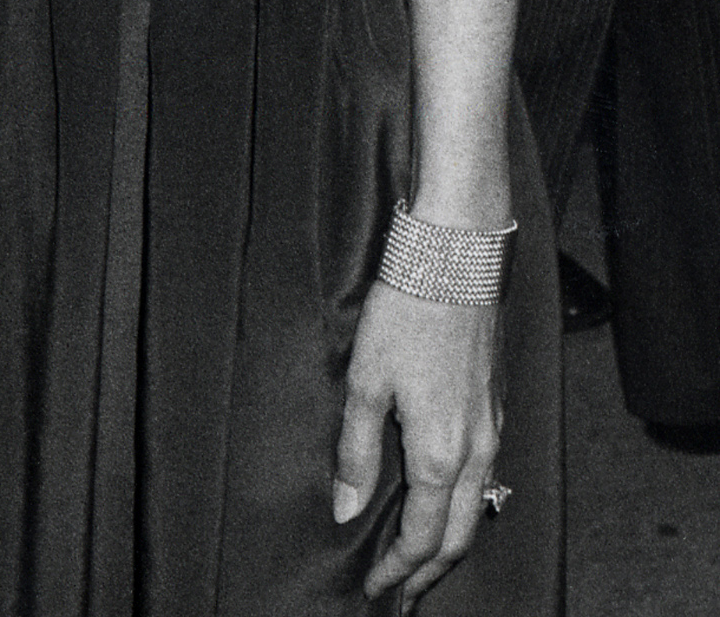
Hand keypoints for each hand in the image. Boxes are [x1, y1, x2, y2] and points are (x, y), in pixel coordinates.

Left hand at [334, 282, 501, 605]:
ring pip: (477, 508)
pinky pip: (484, 476)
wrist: (458, 257)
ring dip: (450, 541)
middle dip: (429, 571)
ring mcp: (491, 430)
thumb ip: (356, 450)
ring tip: (420, 558)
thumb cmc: (408, 312)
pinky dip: (463, 504)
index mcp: (441, 455)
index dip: (398, 569)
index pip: (424, 538)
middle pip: (459, 537)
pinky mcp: (493, 407)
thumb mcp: (366, 380)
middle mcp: (476, 452)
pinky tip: (443, 498)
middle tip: (401, 590)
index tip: (375, 587)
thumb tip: (346, 509)